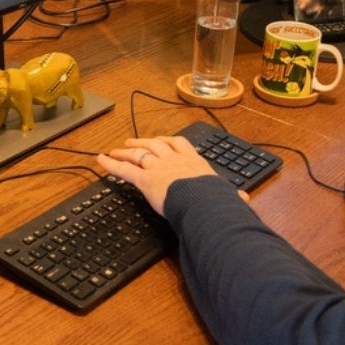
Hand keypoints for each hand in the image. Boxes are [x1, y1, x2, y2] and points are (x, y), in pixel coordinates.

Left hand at [98, 136, 233, 215]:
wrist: (203, 202)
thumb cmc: (215, 200)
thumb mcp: (226, 195)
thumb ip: (233, 196)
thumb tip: (245, 199)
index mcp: (193, 161)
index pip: (179, 144)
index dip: (168, 141)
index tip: (162, 141)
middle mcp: (174, 159)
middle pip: (155, 145)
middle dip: (142, 142)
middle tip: (132, 142)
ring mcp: (158, 167)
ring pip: (138, 154)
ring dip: (125, 151)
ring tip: (115, 150)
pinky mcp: (145, 179)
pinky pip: (124, 170)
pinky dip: (111, 164)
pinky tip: (100, 160)